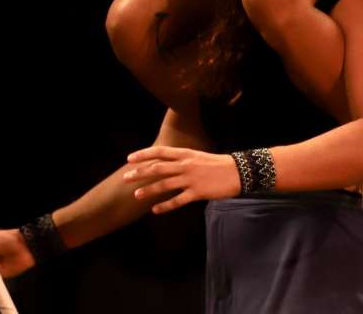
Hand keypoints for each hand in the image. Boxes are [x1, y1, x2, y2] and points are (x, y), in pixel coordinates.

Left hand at [123, 146, 240, 212]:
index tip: (130, 159)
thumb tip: (166, 163)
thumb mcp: (197, 156)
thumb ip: (182, 159)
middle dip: (140, 173)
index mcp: (185, 154)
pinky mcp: (197, 193)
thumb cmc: (217, 164)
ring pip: (164, 185)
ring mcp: (190, 179)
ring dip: (148, 190)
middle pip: (157, 168)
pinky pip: (177, 201)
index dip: (143, 154)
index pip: (160, 152)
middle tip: (125, 178)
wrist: (237, 172)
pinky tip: (155, 210)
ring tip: (136, 195)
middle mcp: (185, 165)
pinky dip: (165, 206)